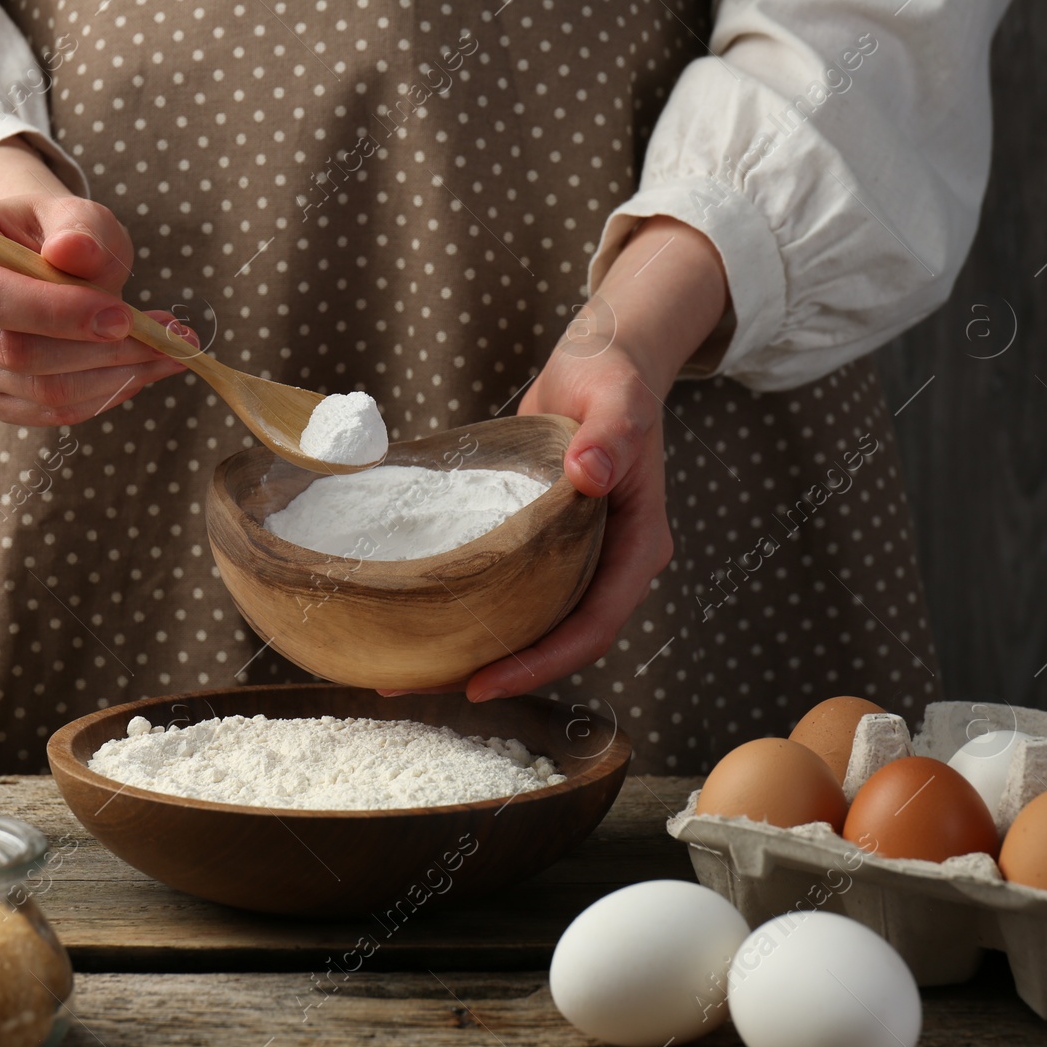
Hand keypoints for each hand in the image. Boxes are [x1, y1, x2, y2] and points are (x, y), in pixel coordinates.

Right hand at [0, 138, 188, 425]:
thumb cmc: (54, 233)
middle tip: (167, 340)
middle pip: (11, 351)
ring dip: (111, 378)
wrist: (31, 258)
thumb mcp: (74, 213)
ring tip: (167, 353)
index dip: (56, 312)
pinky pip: (43, 411)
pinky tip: (137, 373)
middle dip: (98, 351)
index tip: (124, 316)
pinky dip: (99, 397)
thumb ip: (80, 229)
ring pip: (33, 389)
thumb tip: (72, 253)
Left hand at [456, 217, 728, 701]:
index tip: (488, 681)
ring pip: (532, 625)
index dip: (544, 662)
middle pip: (559, 640)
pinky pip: (512, 592)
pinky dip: (471, 612)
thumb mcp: (616, 398)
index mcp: (639, 545)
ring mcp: (580, 558)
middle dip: (498, 671)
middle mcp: (612, 563)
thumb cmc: (614, 375)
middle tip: (422, 685)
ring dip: (475, 650)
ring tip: (406, 671)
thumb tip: (591, 474)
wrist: (602, 360)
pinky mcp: (546, 547)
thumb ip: (610, 435)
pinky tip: (419, 618)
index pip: (596, 624)